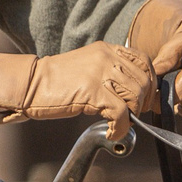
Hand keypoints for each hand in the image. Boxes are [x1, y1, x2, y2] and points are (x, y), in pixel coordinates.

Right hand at [19, 40, 153, 139]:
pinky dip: (120, 128)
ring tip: (118, 124)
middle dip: (142, 103)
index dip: (150, 83)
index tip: (143, 100)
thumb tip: (134, 94)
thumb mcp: (89, 68)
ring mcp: (101, 73)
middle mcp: (107, 57)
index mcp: (107, 49)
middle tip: (130, 116)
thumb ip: (111, 72)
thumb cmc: (58, 82)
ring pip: (136, 96)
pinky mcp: (93, 91)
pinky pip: (121, 113)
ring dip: (131, 116)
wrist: (31, 84)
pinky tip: (110, 132)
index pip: (145, 61)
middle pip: (144, 81)